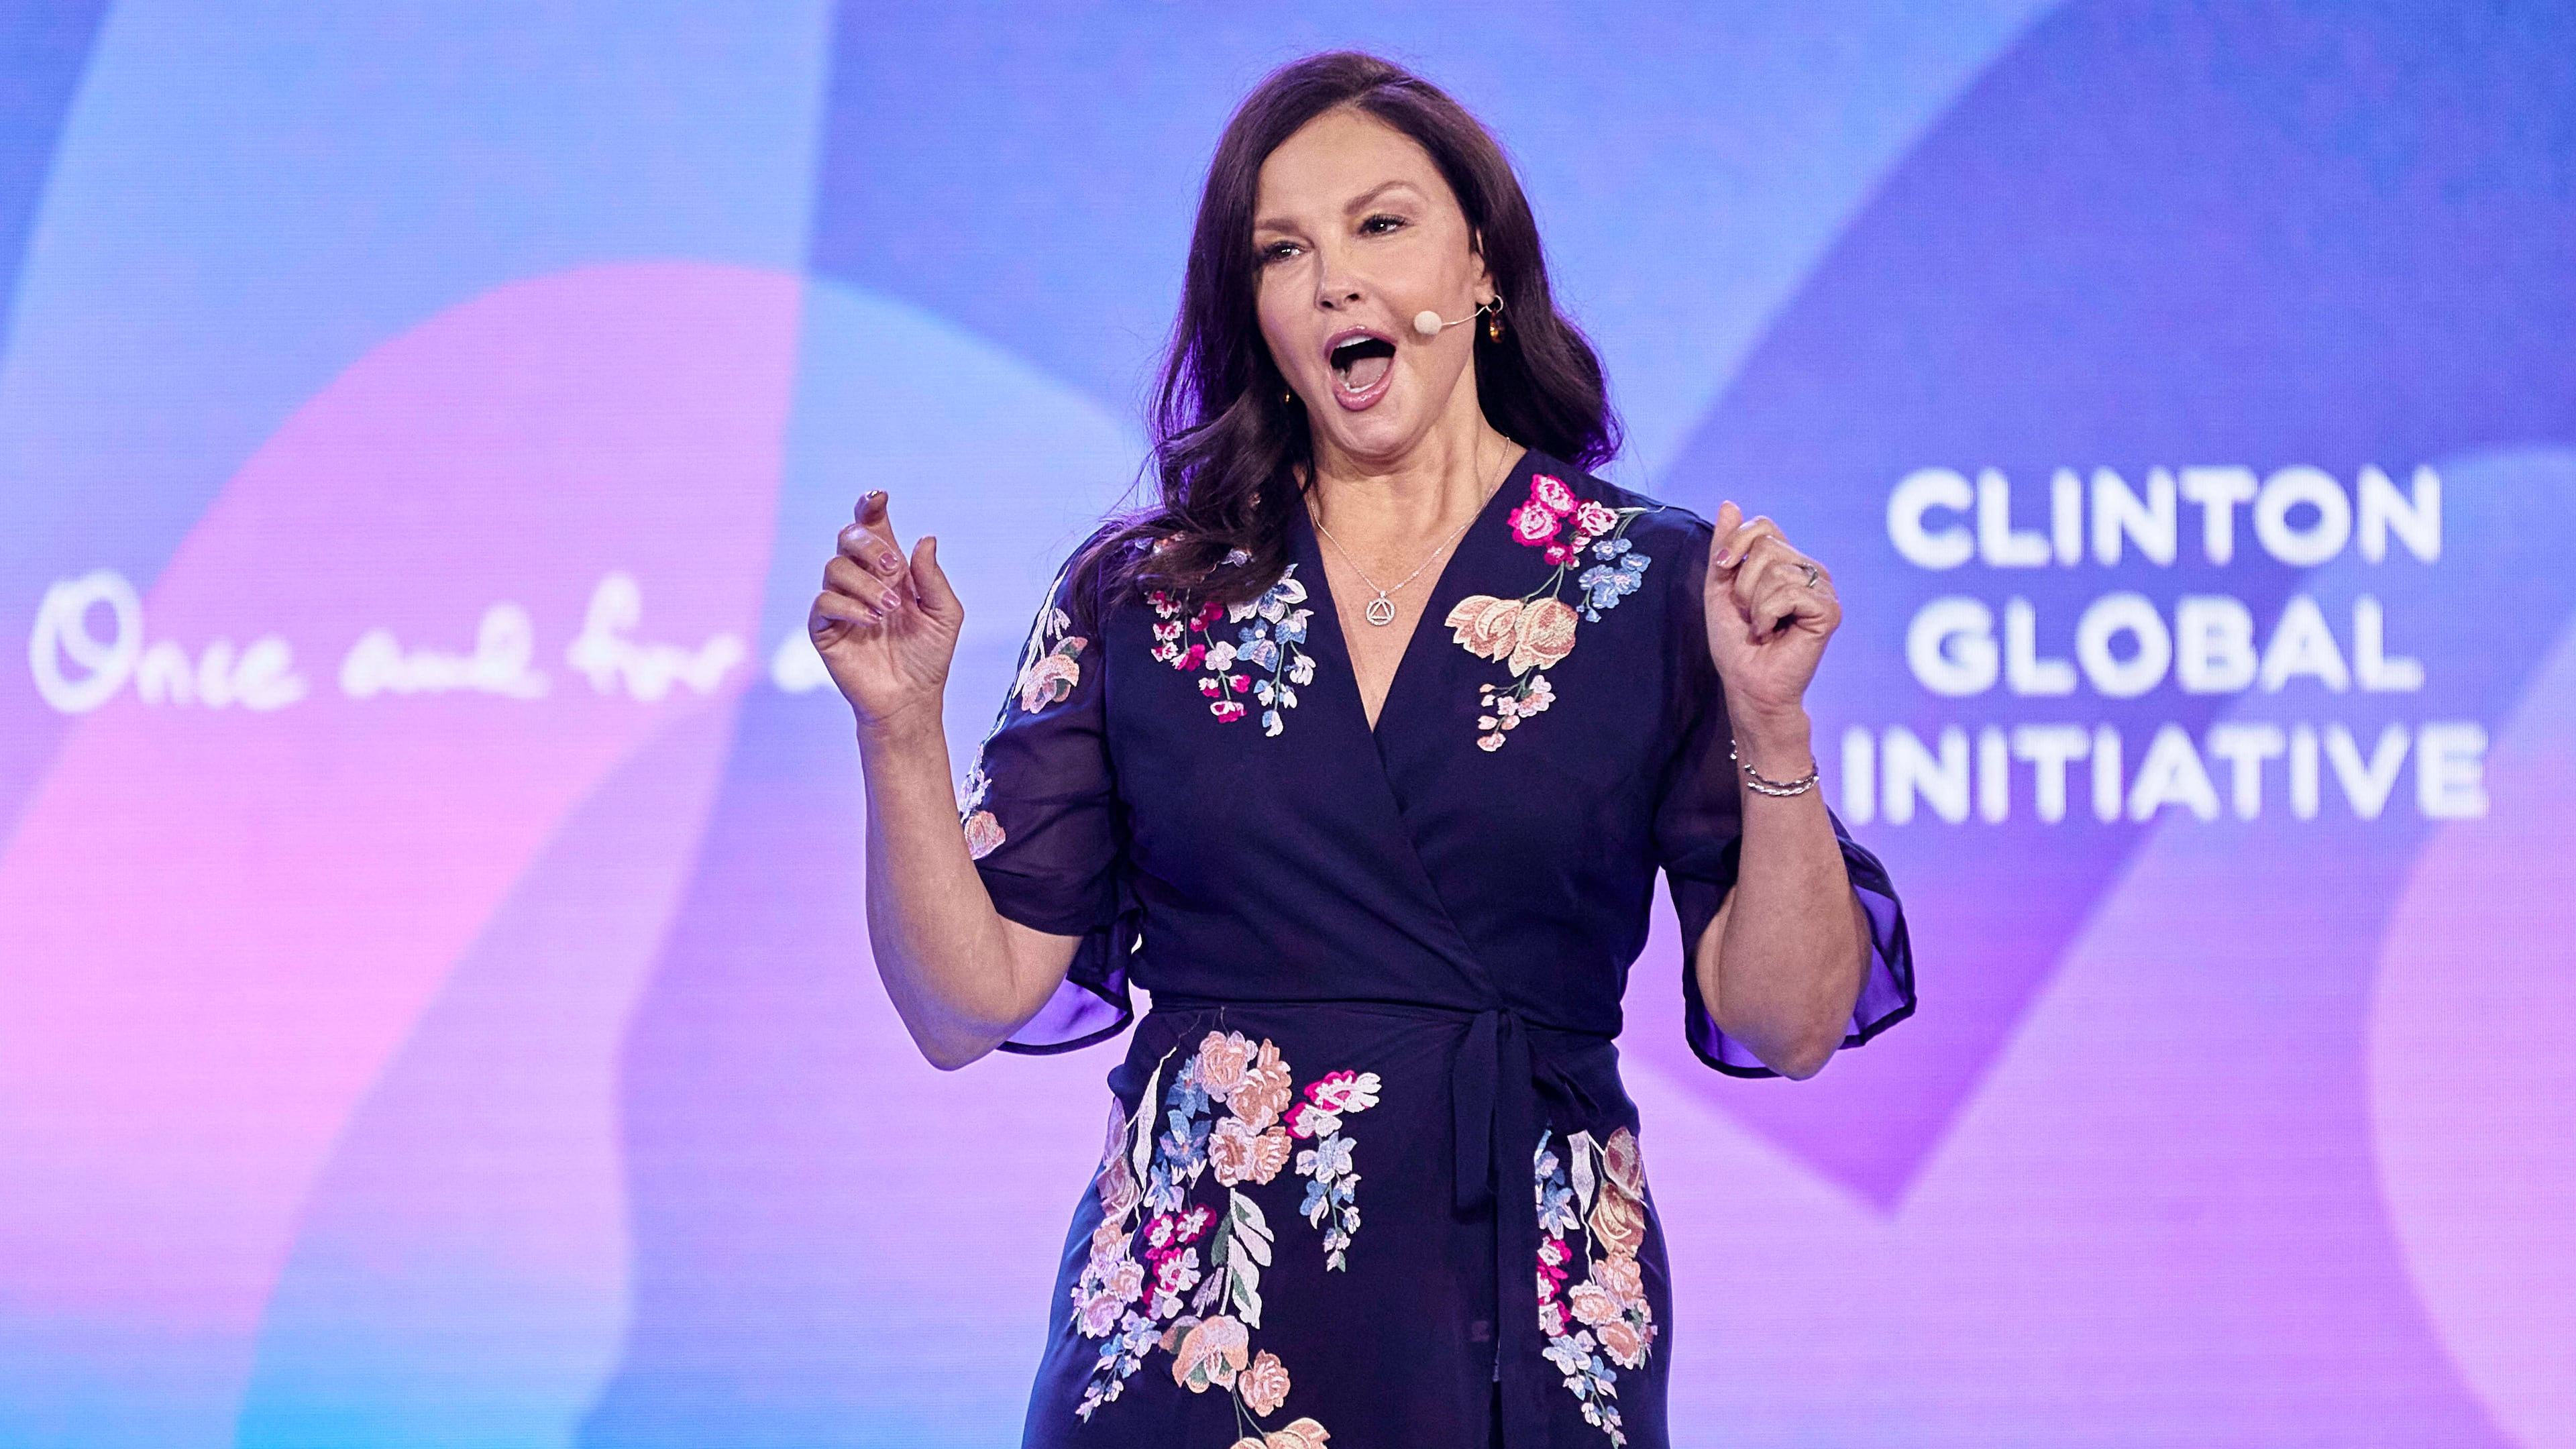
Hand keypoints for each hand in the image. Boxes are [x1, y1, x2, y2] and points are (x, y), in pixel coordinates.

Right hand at [810, 490, 964, 738]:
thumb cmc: (930, 655)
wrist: (911, 698)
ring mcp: (840, 602)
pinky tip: (870, 622)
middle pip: (848, 537)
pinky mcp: (824, 629)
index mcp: (890, 570)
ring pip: (834, 567)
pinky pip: (824, 602)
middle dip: (871, 546)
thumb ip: (932, 577)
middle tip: (895, 570)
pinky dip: (848, 606)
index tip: (878, 496)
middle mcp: (861, 579)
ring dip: (865, 583)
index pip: (872, 526)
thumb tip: (925, 538)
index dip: (870, 507)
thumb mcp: (944, 613)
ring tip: (889, 610)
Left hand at [1703, 500, 1839, 730]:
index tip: (1723, 570)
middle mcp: (1809, 571)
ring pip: (1775, 569)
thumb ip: (1725, 547)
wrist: (1748, 684)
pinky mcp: (1829, 609)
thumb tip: (1730, 502)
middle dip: (1742, 583)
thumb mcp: (1720, 588)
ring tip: (1762, 627)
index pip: (1764, 526)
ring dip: (1754, 604)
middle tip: (1750, 614)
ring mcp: (1822, 589)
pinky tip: (1774, 633)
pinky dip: (1768, 615)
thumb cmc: (1736, 643)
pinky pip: (1788, 592)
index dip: (1737, 543)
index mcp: (1787, 563)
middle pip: (1766, 546)